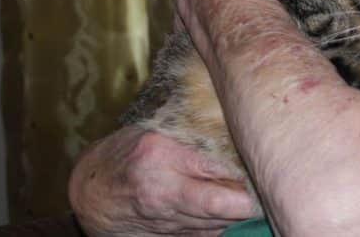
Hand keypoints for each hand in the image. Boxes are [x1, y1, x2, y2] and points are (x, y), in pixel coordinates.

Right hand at [69, 126, 254, 236]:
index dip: (246, 174)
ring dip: (239, 214)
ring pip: (216, 225)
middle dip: (249, 201)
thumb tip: (235, 138)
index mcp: (160, 156)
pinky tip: (233, 213)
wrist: (88, 192)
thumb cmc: (123, 153)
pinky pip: (204, 236)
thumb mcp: (153, 133)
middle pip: (220, 206)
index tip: (266, 166)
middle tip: (270, 188)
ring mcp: (164, 221)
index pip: (214, 169)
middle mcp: (162, 192)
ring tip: (257, 197)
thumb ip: (189, 139)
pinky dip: (222, 226)